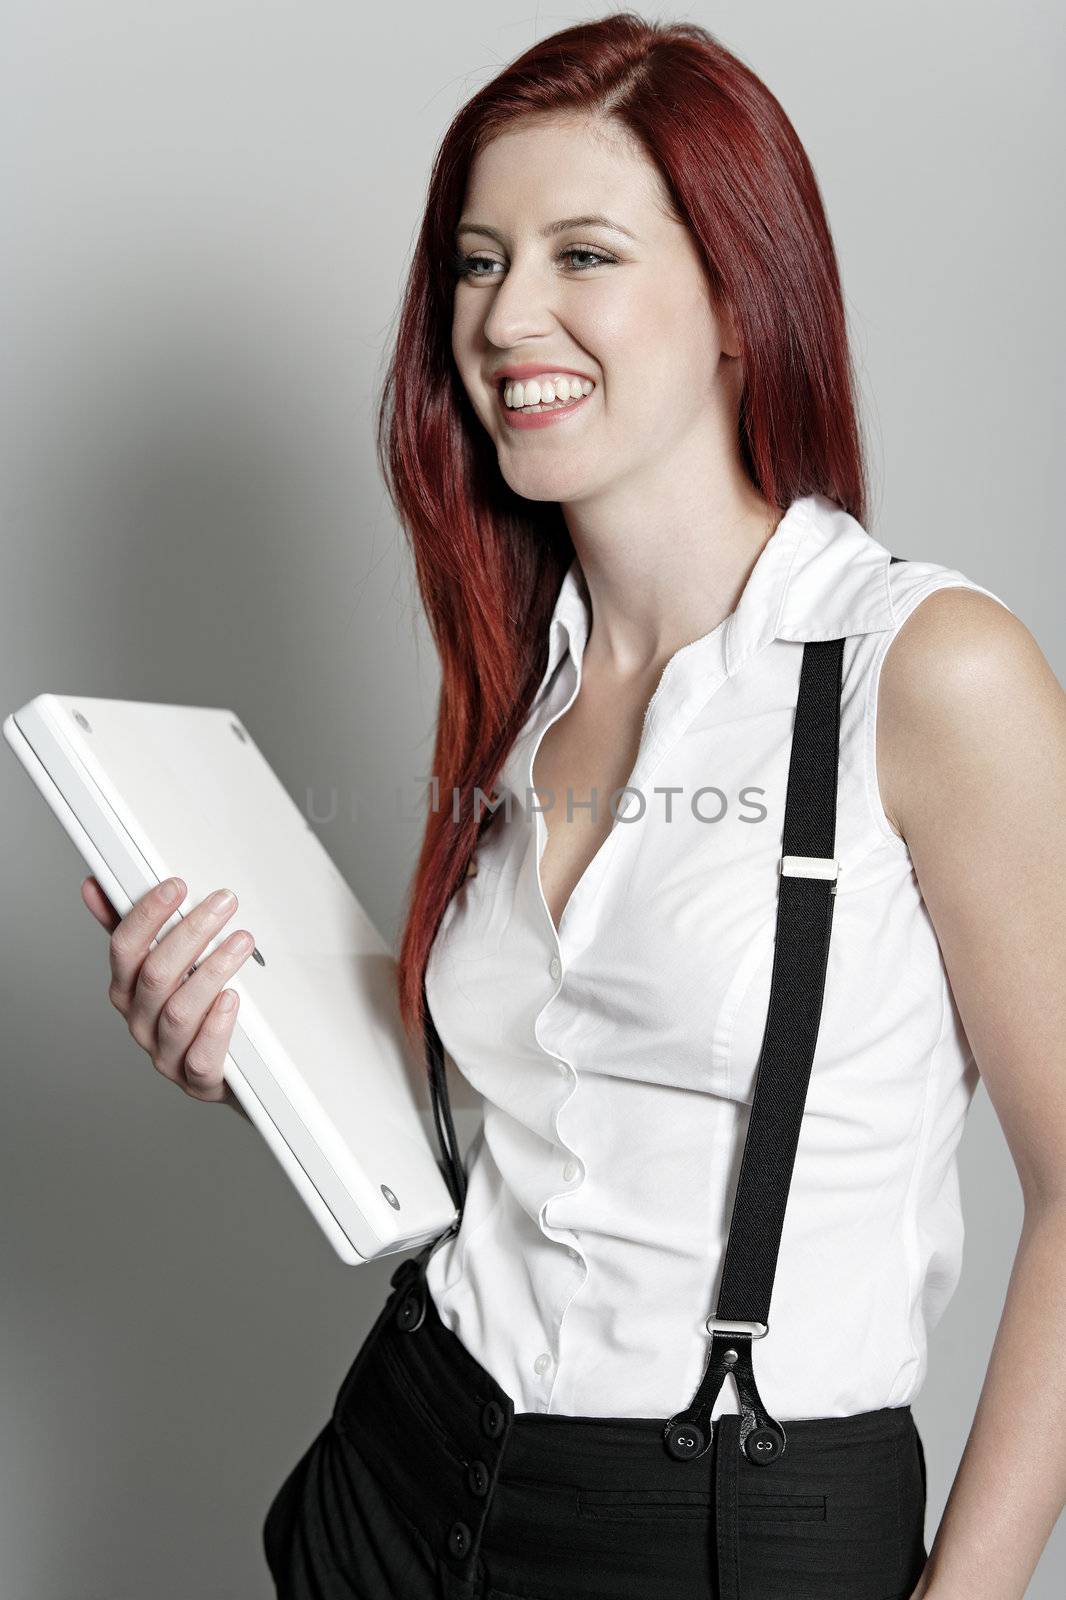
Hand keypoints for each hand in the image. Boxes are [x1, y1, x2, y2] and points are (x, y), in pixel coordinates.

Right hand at [82, 875, 253, 1117]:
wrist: (227, 1070)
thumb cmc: (191, 1011)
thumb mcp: (159, 967)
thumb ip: (135, 928)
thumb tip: (96, 887)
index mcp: (127, 991)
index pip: (124, 949)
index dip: (148, 915)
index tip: (176, 886)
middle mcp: (141, 1022)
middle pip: (156, 974)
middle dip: (192, 932)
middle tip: (223, 903)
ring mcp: (166, 1054)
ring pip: (180, 1012)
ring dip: (213, 970)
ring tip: (242, 941)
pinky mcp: (197, 1080)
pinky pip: (200, 1057)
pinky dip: (216, 1026)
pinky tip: (232, 999)